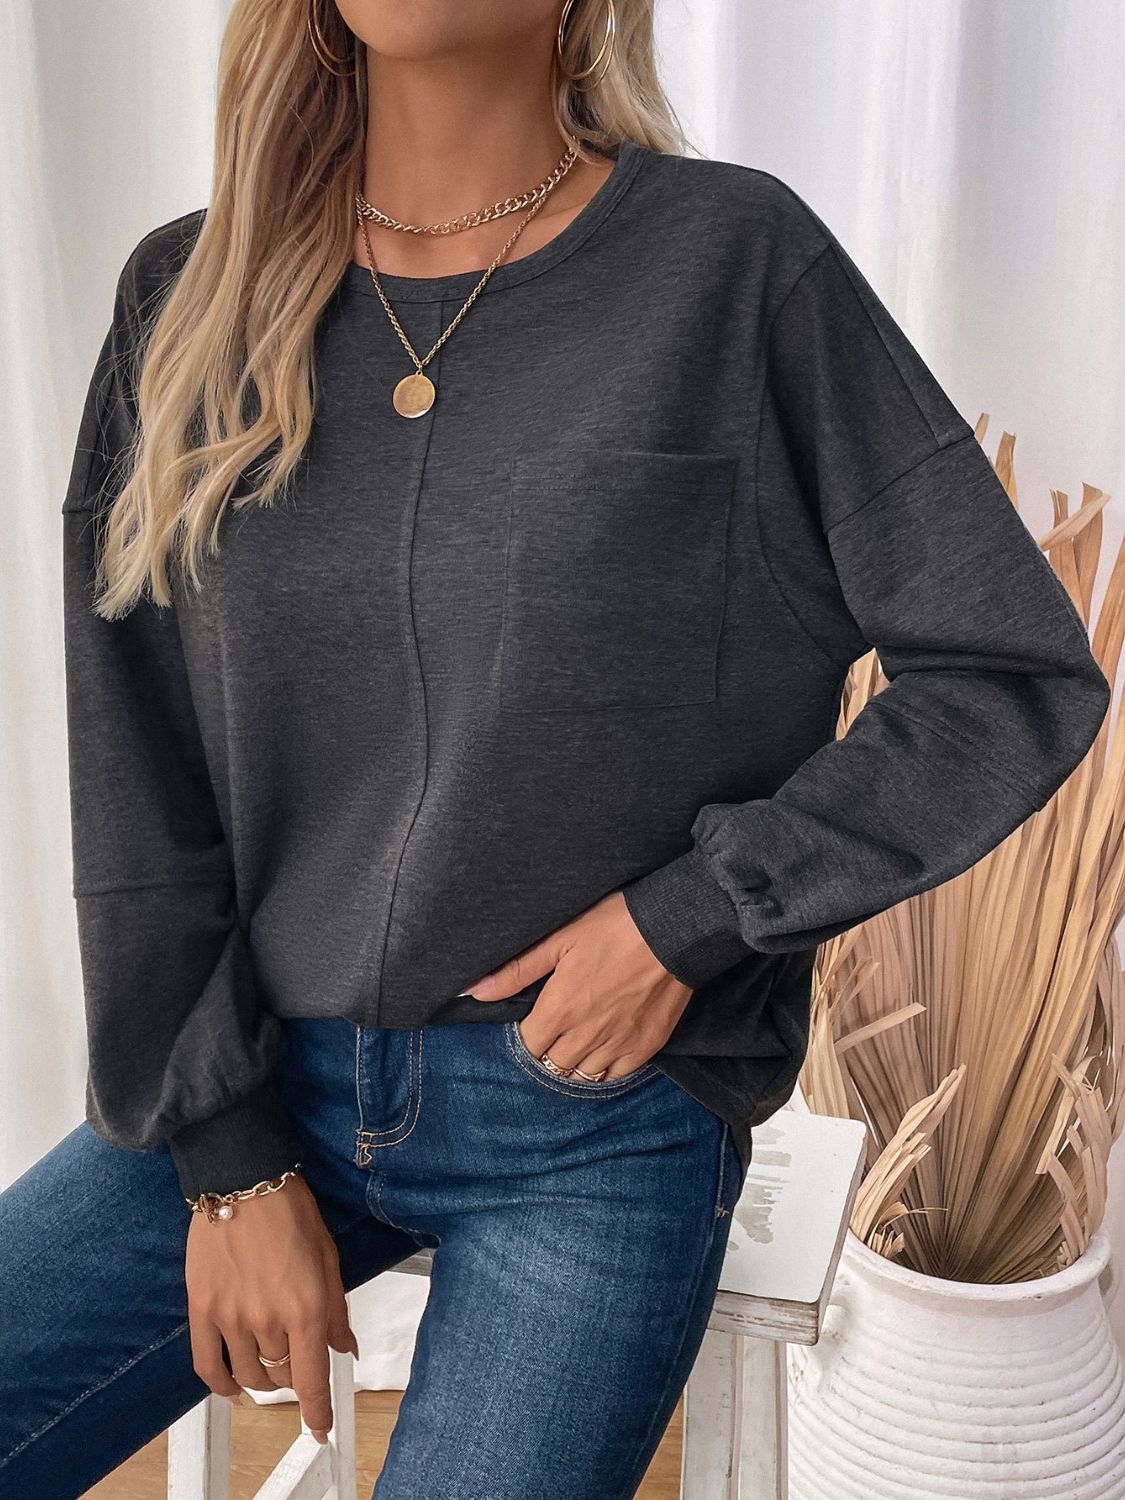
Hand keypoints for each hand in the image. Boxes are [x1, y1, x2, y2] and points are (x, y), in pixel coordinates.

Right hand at [185, 1172, 357, 1444]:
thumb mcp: (328, 1257)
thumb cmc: (290, 1210)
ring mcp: (231, 1316)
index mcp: (306, 1306)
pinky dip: (221, 1385)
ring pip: (249, 1373)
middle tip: (298, 1355)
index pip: (313, 1378)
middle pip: (283, 1373)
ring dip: (263, 1376)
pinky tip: (233, 1387)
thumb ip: (335, 1309)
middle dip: (295, 1371)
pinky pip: (207, 1364)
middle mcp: (268, 1318)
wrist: (243, 1179)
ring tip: (270, 1362)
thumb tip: (344, 1347)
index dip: (318, 1411)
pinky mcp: (202, 1308)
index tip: (321, 1427)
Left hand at [463, 890, 692, 1077]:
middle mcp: (586, 1034)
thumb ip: (516, 970)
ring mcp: (619, 1043)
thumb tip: (472, 991)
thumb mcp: (559, 938)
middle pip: (553, 1064)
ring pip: (584, 1073)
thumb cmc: (614, 926)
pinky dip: (606, 1067)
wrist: (675, 927)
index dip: (527, 1034)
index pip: (528, 1045)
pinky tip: (605, 1048)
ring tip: (578, 1039)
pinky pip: (617, 1074)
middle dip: (548, 1050)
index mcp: (560, 1009)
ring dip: (575, 1061)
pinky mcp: (647, 1045)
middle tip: (556, 1029)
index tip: (534, 1019)